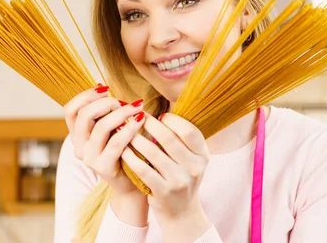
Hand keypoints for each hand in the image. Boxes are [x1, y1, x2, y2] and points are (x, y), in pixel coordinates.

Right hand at [63, 85, 146, 196]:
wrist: (132, 183)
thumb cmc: (124, 150)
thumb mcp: (110, 128)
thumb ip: (104, 112)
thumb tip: (102, 86)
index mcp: (77, 135)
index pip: (70, 110)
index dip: (85, 95)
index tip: (105, 88)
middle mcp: (79, 146)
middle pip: (84, 116)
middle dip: (105, 103)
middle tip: (123, 102)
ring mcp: (90, 158)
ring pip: (101, 127)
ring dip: (121, 113)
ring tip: (137, 108)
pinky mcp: (104, 167)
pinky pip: (116, 143)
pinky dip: (129, 128)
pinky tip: (141, 121)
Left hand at [121, 112, 211, 237]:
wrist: (181, 212)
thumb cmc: (181, 177)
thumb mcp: (190, 159)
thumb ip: (181, 139)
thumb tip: (161, 112)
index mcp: (203, 156)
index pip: (189, 131)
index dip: (172, 120)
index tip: (159, 115)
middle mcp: (194, 168)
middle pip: (169, 138)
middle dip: (149, 124)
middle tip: (135, 117)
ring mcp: (179, 181)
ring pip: (153, 152)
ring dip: (135, 138)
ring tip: (125, 130)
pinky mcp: (163, 192)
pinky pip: (143, 169)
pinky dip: (131, 157)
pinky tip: (123, 150)